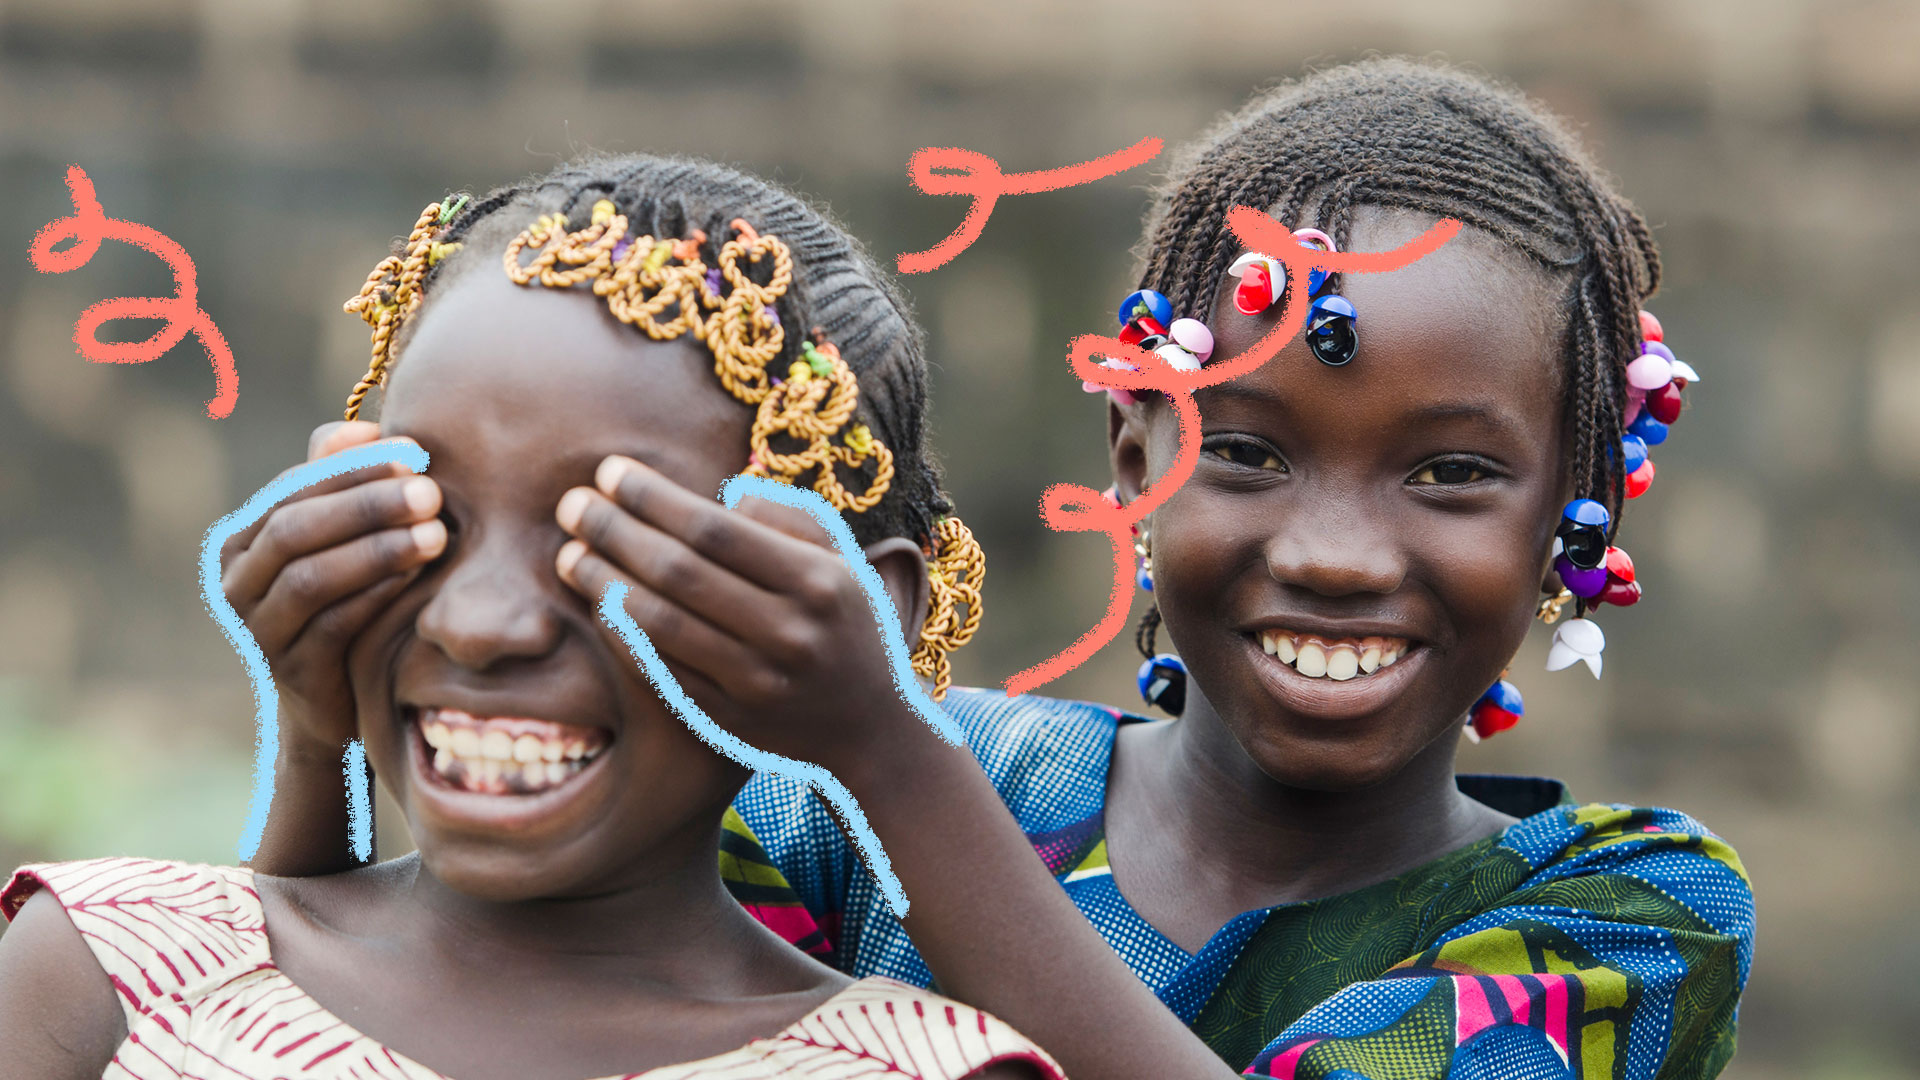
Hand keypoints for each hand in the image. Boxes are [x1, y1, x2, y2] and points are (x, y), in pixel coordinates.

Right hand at [219, 421, 444, 755]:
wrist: (336, 700)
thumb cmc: (346, 600)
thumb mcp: (341, 541)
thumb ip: (341, 483)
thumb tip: (370, 428)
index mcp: (243, 540)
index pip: (292, 489)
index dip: (351, 468)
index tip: (412, 453)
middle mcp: (236, 583)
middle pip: (295, 530)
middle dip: (366, 505)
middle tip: (430, 492)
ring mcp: (257, 631)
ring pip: (311, 578)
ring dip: (377, 550)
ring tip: (436, 534)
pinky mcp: (290, 670)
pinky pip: (332, 625)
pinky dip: (376, 595)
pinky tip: (418, 576)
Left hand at [553, 455, 918, 774]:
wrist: (870, 731)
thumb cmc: (846, 626)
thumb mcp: (841, 563)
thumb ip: (787, 518)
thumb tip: (718, 496)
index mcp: (818, 581)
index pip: (716, 529)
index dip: (654, 498)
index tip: (611, 471)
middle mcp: (789, 633)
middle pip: (679, 572)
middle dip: (614, 531)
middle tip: (572, 505)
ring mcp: (756, 683)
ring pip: (660, 624)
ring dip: (604, 584)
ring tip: (570, 554)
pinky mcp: (729, 721)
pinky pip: (658, 671)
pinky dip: (622, 636)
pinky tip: (600, 605)